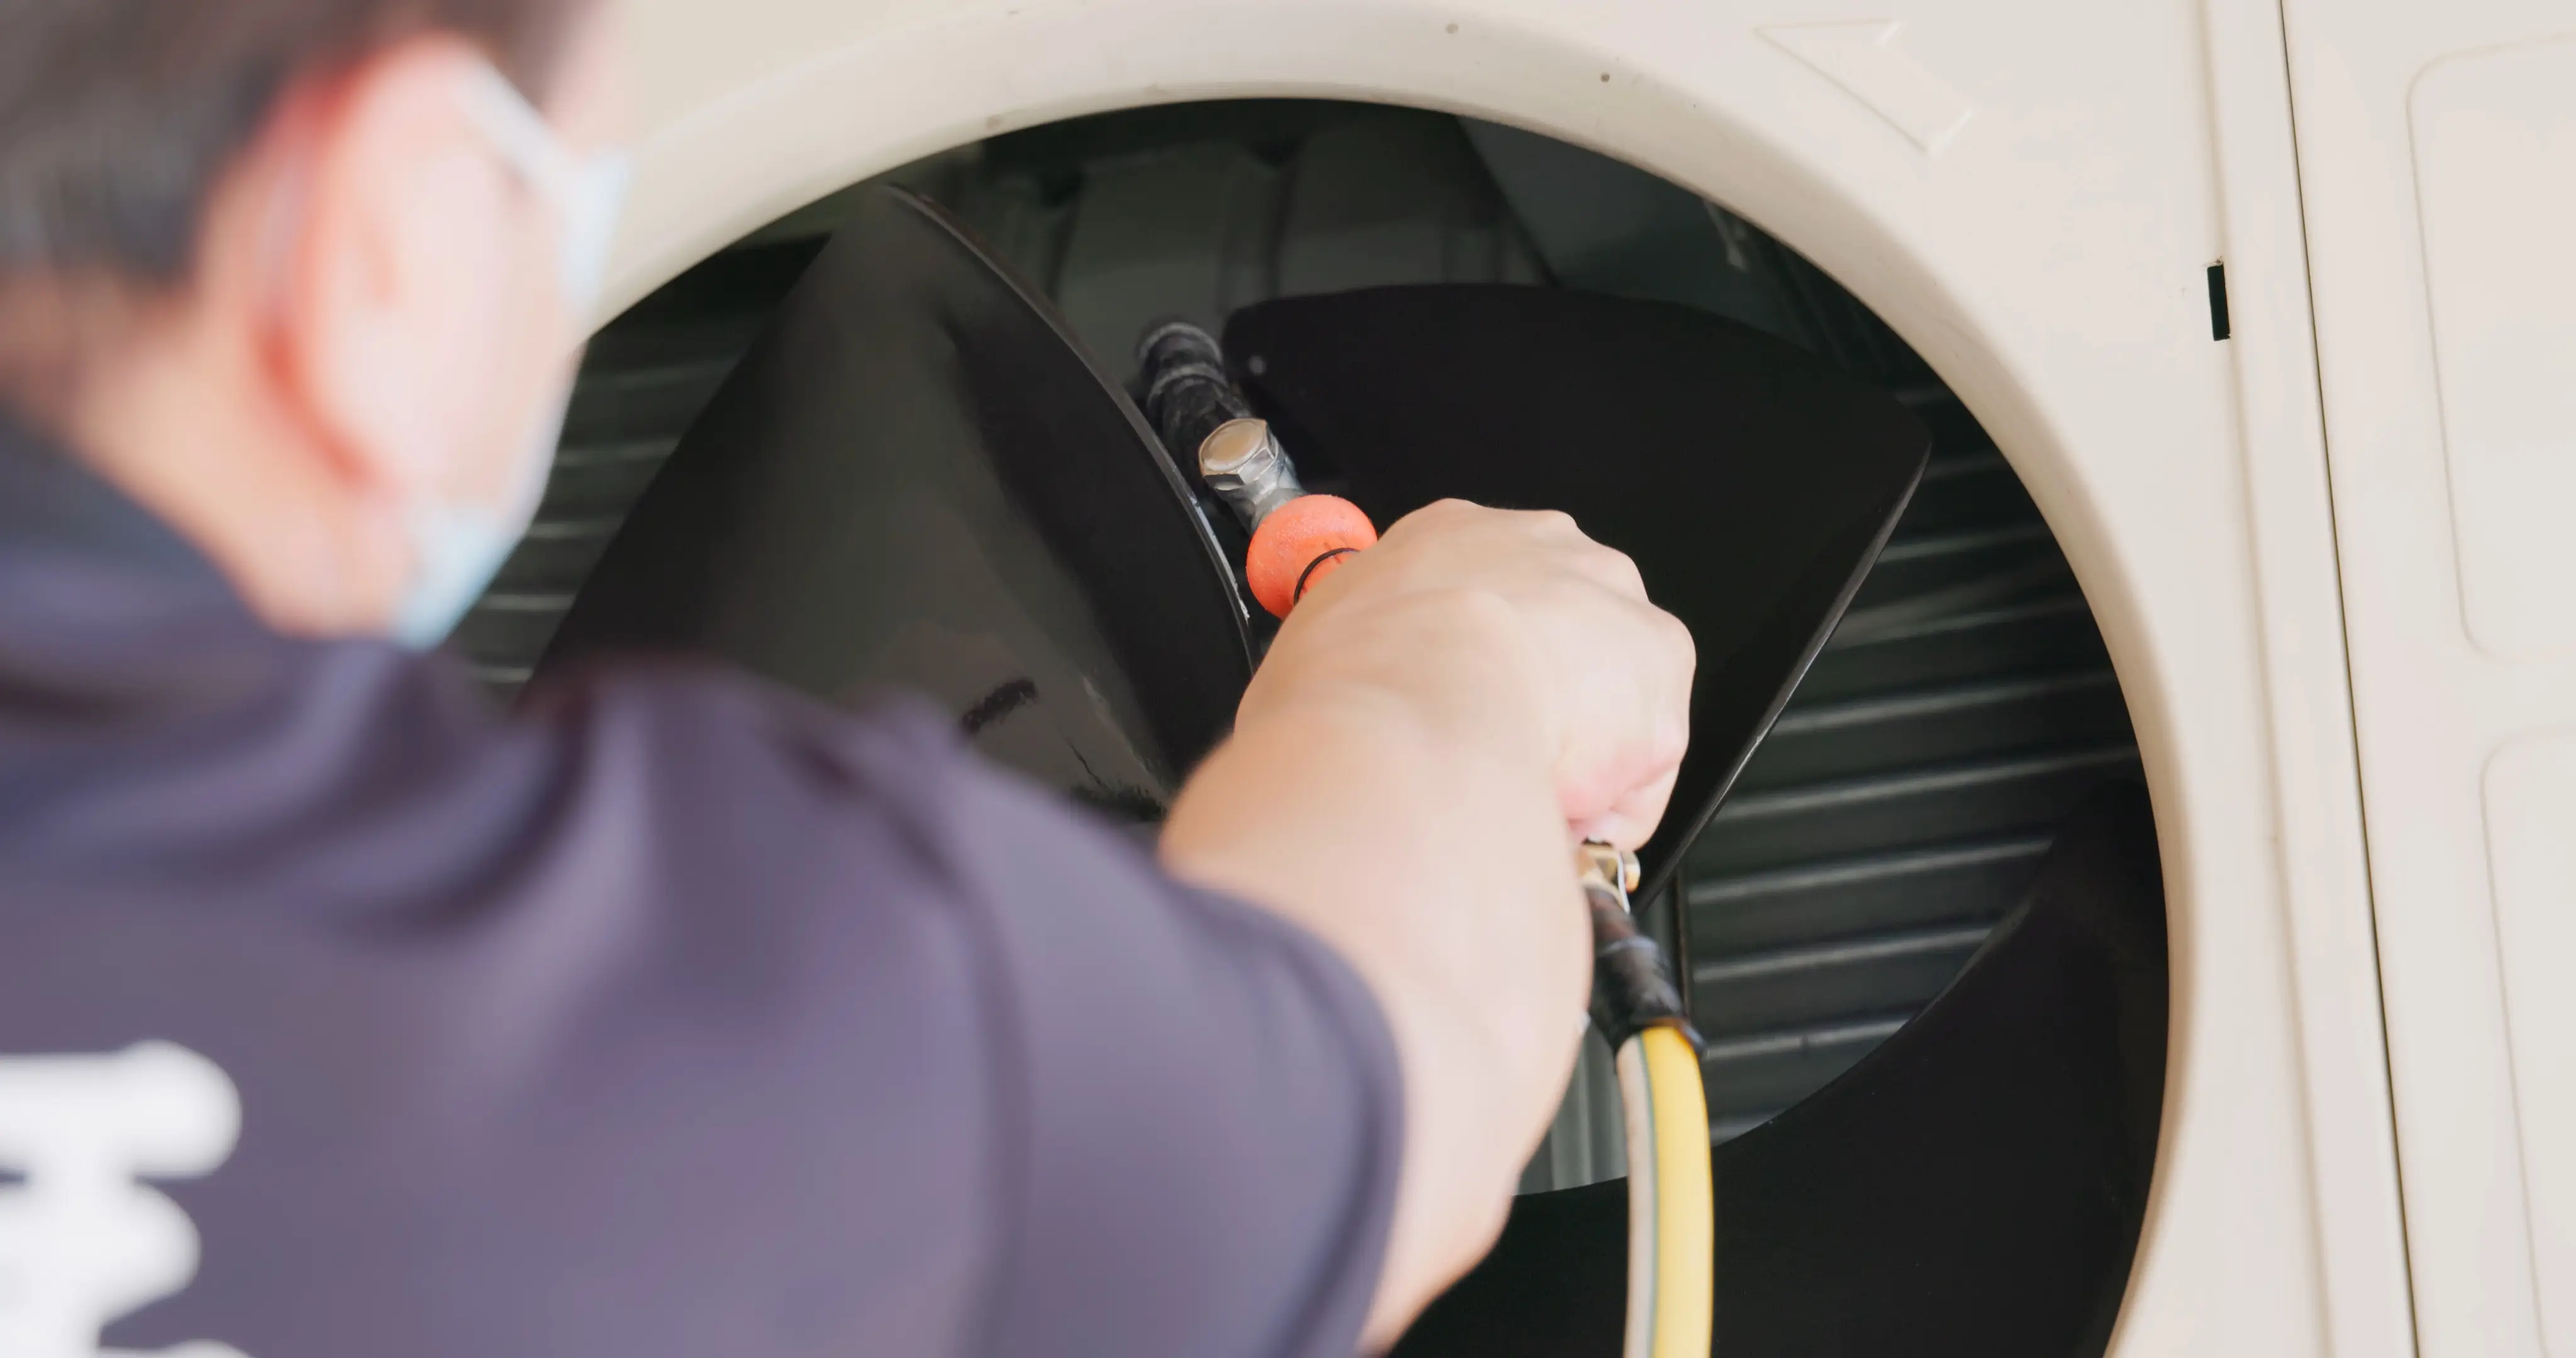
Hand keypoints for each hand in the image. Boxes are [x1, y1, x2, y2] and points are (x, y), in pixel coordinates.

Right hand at [1246, 499, 1694, 848]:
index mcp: (1447, 538)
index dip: (1473, 673)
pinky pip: (1644, 758)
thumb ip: (1359, 667)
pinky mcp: (1660, 657)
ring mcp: (1605, 595)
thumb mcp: (1321, 653)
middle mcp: (1538, 547)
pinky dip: (1611, 800)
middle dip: (1540, 707)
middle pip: (1557, 637)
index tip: (1462, 714)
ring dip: (1577, 754)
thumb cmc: (1349, 684)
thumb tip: (1345, 721)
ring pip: (1608, 697)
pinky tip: (1558, 816)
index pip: (1478, 599)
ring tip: (1521, 799)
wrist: (1415, 700)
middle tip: (1498, 766)